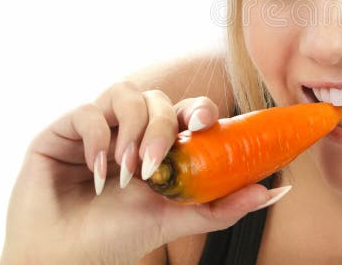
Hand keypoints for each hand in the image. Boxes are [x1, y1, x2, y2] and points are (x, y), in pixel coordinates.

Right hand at [1, 82, 288, 264]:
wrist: (63, 259)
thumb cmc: (117, 239)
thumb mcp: (176, 218)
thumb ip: (224, 205)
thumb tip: (278, 190)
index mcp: (159, 146)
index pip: (185, 111)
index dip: (199, 108)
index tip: (204, 124)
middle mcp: (130, 132)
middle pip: (159, 99)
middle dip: (161, 126)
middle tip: (154, 164)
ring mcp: (98, 129)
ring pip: (126, 93)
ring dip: (131, 129)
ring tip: (126, 171)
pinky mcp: (63, 132)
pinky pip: (86, 110)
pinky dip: (97, 138)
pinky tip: (97, 172)